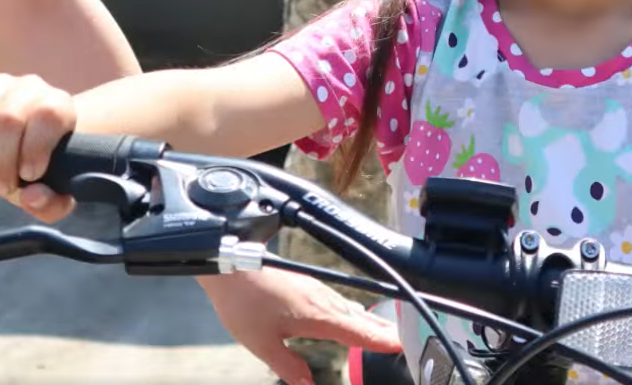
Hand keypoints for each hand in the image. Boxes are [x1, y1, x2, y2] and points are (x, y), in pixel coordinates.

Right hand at [0, 71, 77, 222]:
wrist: (21, 142)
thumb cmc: (39, 167)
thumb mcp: (53, 191)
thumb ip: (52, 203)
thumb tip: (31, 196)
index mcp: (58, 106)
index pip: (48, 115)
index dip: (35, 147)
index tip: (28, 176)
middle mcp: (29, 87)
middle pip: (8, 120)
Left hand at [199, 271, 401, 384]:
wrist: (228, 264)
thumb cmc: (243, 303)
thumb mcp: (262, 344)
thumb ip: (288, 366)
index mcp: (316, 315)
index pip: (357, 331)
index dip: (379, 340)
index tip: (401, 345)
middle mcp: (321, 300)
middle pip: (359, 317)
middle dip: (381, 330)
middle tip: (403, 340)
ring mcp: (315, 289)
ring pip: (349, 307)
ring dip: (369, 320)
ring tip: (385, 330)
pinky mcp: (306, 284)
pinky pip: (338, 300)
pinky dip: (352, 311)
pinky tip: (350, 314)